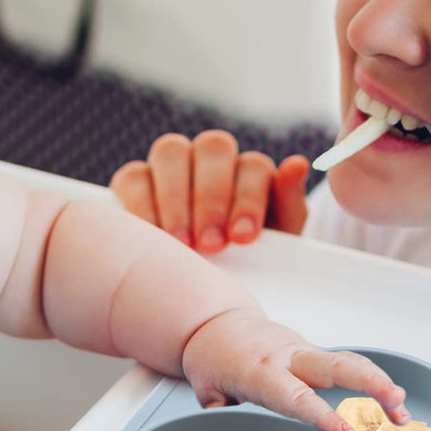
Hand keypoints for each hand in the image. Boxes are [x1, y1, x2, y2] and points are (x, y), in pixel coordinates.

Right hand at [110, 130, 308, 253]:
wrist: (210, 281)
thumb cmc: (248, 257)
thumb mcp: (276, 237)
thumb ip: (288, 202)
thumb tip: (297, 164)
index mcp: (249, 170)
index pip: (252, 166)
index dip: (249, 199)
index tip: (244, 237)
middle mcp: (212, 158)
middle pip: (212, 149)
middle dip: (212, 198)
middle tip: (212, 244)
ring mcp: (174, 165)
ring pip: (171, 152)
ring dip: (176, 198)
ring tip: (182, 243)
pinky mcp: (137, 180)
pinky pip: (133, 177)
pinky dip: (141, 203)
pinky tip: (152, 236)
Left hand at [182, 308, 409, 430]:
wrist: (218, 323)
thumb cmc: (212, 359)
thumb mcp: (205, 388)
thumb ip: (220, 412)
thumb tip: (230, 426)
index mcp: (261, 371)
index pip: (295, 397)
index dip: (321, 415)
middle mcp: (290, 358)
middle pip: (336, 366)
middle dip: (370, 383)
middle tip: (398, 403)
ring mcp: (305, 354)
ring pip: (349, 363)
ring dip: (380, 386)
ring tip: (405, 414)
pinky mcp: (314, 356)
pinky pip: (347, 366)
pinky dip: (371, 383)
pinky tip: (392, 405)